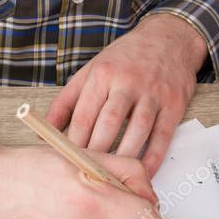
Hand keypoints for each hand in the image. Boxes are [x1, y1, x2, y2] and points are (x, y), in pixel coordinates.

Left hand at [45, 13, 207, 176]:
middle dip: (97, 153)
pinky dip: (152, 158)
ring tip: (113, 180)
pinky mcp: (173, 105)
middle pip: (109, 124)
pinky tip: (143, 173)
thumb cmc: (125, 59)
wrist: (168, 38)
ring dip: (124, 158)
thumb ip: (67, 101)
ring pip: (137, 130)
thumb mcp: (91, 71)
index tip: (67, 163)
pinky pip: (162, 136)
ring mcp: (153, 94)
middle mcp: (127, 83)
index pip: (84, 115)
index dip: (74, 143)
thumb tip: (45, 131)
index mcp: (102, 75)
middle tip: (89, 176)